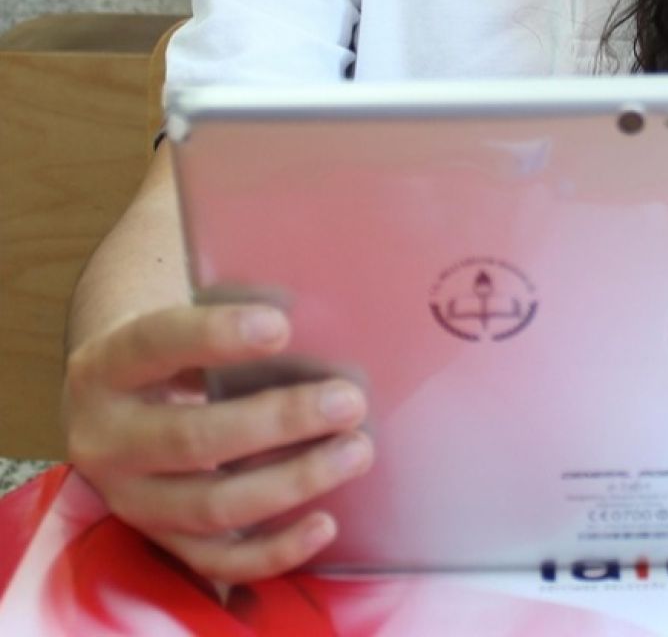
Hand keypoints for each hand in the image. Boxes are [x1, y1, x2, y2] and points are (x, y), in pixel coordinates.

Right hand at [64, 304, 373, 583]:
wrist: (121, 406)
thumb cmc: (178, 354)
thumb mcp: (186, 320)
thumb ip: (236, 314)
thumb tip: (315, 310)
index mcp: (106, 369)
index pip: (154, 345)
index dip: (215, 335)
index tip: (281, 325)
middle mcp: (106, 441)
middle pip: (192, 439)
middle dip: (280, 420)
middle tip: (349, 401)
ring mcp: (131, 501)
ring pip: (211, 505)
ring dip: (293, 481)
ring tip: (357, 451)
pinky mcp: (164, 542)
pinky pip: (218, 561)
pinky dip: (275, 550)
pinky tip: (326, 524)